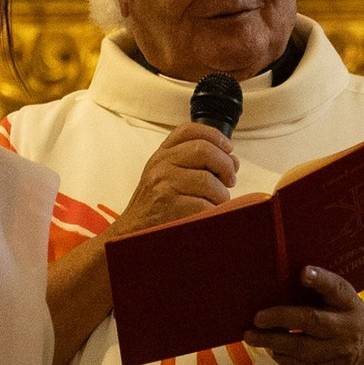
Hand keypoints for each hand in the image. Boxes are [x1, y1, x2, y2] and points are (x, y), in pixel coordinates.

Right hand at [109, 124, 239, 243]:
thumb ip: (193, 162)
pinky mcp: (169, 206)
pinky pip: (204, 204)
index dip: (215, 136)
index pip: (189, 130)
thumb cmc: (156, 206)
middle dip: (225, 165)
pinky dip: (213, 210)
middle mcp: (160, 165)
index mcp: (162, 154)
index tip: (228, 149)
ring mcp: (163, 184)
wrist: (132, 233)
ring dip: (221, 194)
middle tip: (230, 180)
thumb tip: (231, 160)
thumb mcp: (166, 175)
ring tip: (218, 202)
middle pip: (204, 150)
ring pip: (208, 180)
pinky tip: (209, 214)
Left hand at [250, 265, 363, 364]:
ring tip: (252, 336)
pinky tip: (271, 349)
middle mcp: (348, 328)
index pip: (336, 288)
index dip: (320, 279)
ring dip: (272, 341)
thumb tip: (274, 285)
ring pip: (300, 348)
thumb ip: (315, 293)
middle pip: (311, 320)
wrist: (360, 359)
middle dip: (280, 318)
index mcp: (349, 304)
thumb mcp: (335, 304)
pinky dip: (281, 357)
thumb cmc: (336, 321)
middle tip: (258, 318)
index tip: (303, 272)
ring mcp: (340, 354)